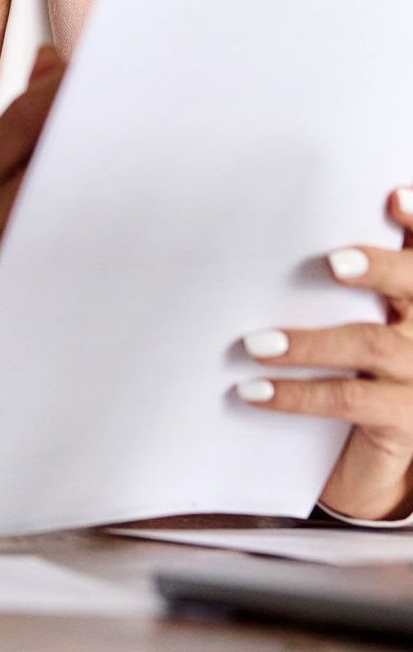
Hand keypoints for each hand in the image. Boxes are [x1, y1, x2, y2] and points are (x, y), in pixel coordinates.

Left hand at [236, 187, 412, 520]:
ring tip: (255, 343)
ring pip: (372, 344)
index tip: (395, 196)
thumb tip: (267, 234)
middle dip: (379, 268)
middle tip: (333, 262)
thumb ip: (332, 285)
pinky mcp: (406, 419)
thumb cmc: (353, 370)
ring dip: (308, 342)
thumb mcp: (351, 322)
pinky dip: (296, 394)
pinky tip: (254, 391)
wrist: (378, 455)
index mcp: (412, 298)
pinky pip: (349, 400)